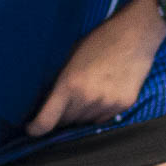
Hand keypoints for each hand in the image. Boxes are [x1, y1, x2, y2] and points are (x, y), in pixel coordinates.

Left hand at [25, 0, 165, 136]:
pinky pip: (103, 119)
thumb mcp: (70, 57)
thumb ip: (60, 81)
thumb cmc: (98, 40)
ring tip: (82, 96)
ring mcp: (108, 104)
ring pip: (85, 122)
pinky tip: (97, 97)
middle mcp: (88, 99)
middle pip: (66, 122)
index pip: (47, 120)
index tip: (31, 129)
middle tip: (58, 107)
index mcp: (69, 84)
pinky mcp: (124, 105)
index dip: (36, 128)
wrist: (135, 35)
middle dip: (59, 117)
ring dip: (79, 115)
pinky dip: (96, 113)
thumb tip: (48, 99)